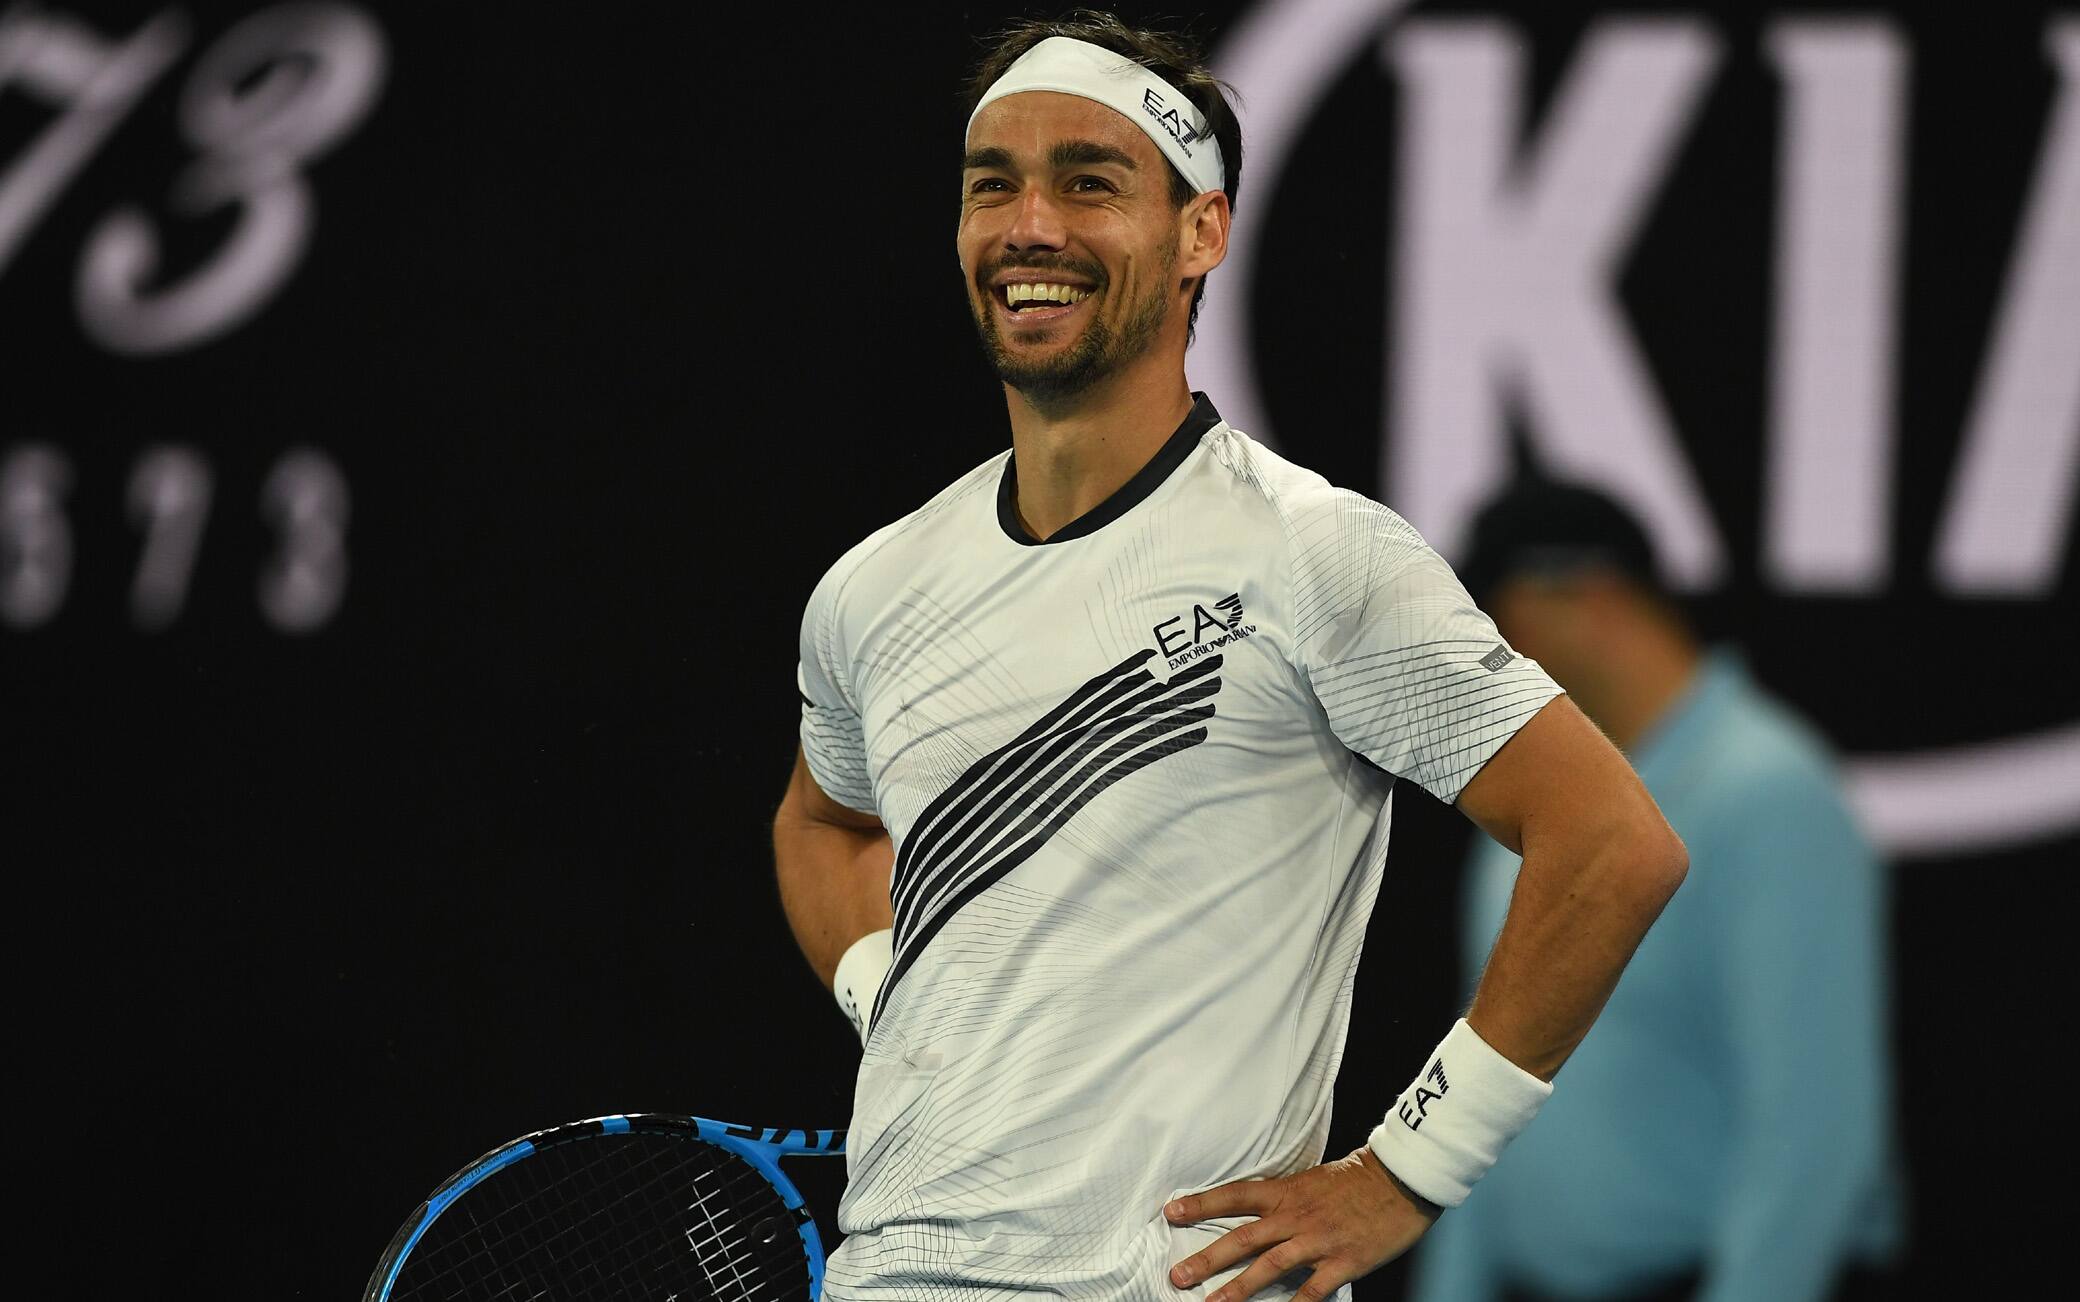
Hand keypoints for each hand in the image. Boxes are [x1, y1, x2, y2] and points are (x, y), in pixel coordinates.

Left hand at [1163, 1146, 1438, 1300]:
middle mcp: (1295, 1216)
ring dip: (1237, 1289)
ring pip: (1269, 1267)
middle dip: (1207, 1259)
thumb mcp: (1312, 1180)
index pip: (1235, 1195)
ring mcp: (1318, 1241)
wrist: (1401, 1181)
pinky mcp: (1343, 1262)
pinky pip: (1312, 1291)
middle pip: (1243, 1238)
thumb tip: (1254, 1212)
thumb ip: (1283, 1198)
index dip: (1202, 1203)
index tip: (1171, 1212)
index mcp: (1286, 1192)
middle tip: (1177, 1275)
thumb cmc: (1357, 1180)